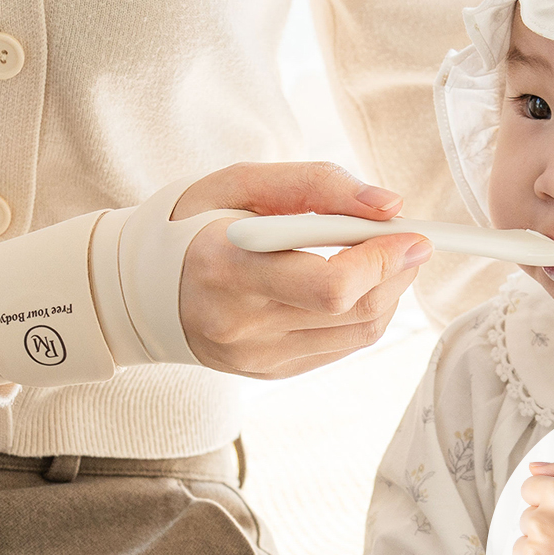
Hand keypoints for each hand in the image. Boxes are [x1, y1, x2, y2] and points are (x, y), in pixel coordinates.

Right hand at [172, 161, 432, 377]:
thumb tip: (389, 205)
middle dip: (397, 272)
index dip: (382, 261)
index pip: (328, 287)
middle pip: (354, 311)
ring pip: (359, 333)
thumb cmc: (194, 223)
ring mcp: (256, 358)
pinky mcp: (270, 373)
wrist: (141, 287)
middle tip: (408, 239)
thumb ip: (317, 184)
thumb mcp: (243, 182)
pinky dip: (365, 312)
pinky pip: (343, 347)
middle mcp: (240, 325)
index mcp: (224, 268)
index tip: (412, 234)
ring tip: (380, 256)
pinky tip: (355, 285)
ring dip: (389, 292)